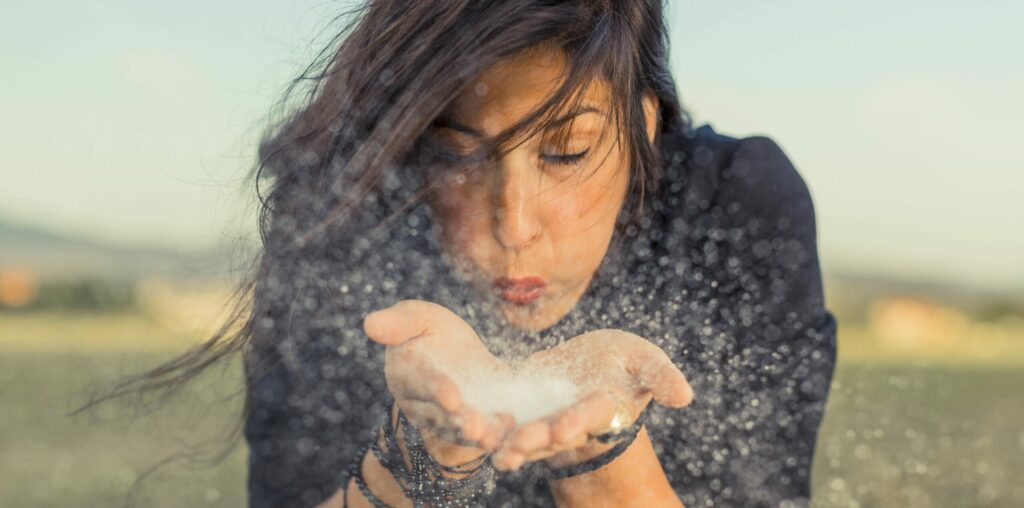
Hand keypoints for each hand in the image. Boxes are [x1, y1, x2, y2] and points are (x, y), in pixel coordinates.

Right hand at [363, 300, 510, 464]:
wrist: (452, 353)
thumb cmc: (430, 331)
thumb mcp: (417, 318)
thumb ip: (398, 322)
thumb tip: (369, 324)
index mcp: (407, 373)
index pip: (422, 382)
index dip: (436, 390)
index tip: (452, 397)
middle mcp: (422, 403)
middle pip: (440, 414)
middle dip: (459, 421)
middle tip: (476, 426)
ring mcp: (445, 418)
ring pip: (460, 430)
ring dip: (477, 435)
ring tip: (494, 437)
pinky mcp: (469, 425)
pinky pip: (480, 434)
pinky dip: (495, 436)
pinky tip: (512, 432)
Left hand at [490, 329, 693, 469]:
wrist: (590, 365)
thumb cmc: (621, 362)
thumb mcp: (643, 359)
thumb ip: (660, 376)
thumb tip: (685, 396)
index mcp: (601, 408)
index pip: (589, 417)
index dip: (577, 422)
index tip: (565, 427)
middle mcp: (570, 421)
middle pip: (552, 434)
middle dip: (537, 440)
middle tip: (520, 447)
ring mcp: (545, 422)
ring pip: (525, 437)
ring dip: (510, 445)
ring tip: (495, 452)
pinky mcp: (522, 414)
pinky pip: (504, 425)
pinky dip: (491, 429)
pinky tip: (470, 429)